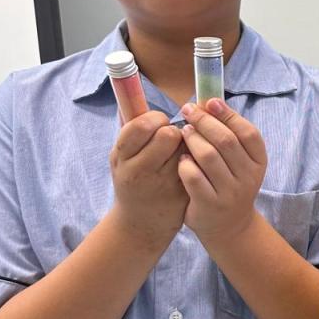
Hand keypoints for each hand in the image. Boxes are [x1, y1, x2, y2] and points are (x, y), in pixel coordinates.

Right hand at [109, 111, 186, 246]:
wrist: (142, 223)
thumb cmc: (132, 180)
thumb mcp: (121, 158)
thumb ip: (130, 130)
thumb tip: (131, 95)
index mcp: (122, 158)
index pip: (142, 125)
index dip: (155, 119)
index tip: (160, 122)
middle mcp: (140, 172)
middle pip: (168, 135)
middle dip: (174, 129)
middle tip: (173, 136)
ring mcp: (163, 185)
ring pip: (186, 148)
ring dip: (188, 143)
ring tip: (181, 150)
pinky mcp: (183, 194)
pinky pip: (197, 165)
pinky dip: (196, 159)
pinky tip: (192, 164)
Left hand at [177, 99, 266, 244]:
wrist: (229, 227)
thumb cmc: (230, 184)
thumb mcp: (239, 162)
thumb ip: (229, 135)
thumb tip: (209, 102)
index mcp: (258, 163)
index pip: (248, 133)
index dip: (229, 114)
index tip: (210, 102)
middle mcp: (248, 178)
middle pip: (225, 141)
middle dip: (204, 121)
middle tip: (188, 111)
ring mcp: (229, 193)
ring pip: (207, 156)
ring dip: (192, 139)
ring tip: (184, 132)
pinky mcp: (209, 205)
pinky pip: (192, 176)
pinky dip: (184, 163)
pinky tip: (181, 159)